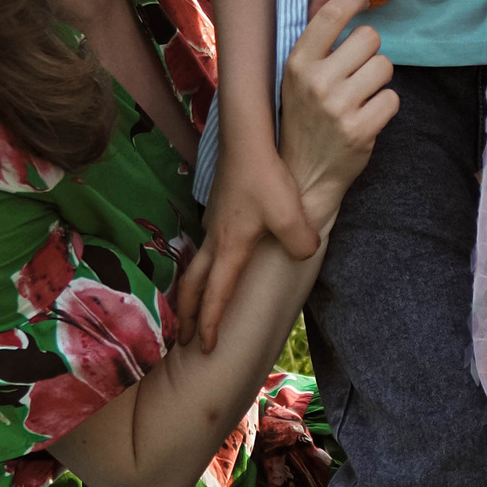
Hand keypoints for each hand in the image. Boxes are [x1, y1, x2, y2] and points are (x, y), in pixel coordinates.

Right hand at [173, 130, 313, 353]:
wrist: (245, 138)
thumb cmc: (265, 178)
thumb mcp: (291, 216)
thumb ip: (301, 243)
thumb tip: (303, 251)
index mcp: (229, 249)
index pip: (215, 296)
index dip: (210, 325)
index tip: (206, 348)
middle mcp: (215, 239)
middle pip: (192, 286)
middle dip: (187, 315)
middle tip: (183, 339)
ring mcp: (213, 222)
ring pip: (195, 264)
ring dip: (190, 289)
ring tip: (191, 305)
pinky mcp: (218, 208)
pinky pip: (205, 245)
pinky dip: (202, 264)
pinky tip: (215, 259)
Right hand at [279, 0, 398, 231]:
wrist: (302, 175)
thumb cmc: (301, 117)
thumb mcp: (297, 72)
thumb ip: (312, 28)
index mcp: (297, 63)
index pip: (332, 15)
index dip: (353, 0)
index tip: (361, 0)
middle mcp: (316, 82)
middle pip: (369, 38)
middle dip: (370, 51)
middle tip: (358, 69)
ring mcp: (339, 108)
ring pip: (385, 66)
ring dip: (379, 79)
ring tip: (362, 94)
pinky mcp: (361, 130)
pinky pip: (393, 99)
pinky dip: (385, 106)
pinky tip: (368, 115)